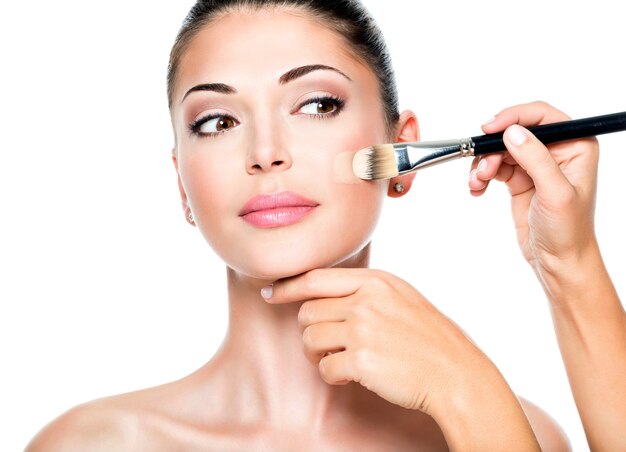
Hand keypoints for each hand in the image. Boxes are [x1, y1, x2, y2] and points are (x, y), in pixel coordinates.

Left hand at [263, 268, 496, 414]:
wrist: (455, 373)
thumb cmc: (429, 338)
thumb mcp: (401, 297)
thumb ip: (365, 291)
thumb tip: (322, 295)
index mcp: (376, 282)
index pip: (317, 277)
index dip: (288, 286)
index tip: (271, 292)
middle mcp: (366, 301)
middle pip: (308, 311)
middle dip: (310, 330)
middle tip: (325, 345)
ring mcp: (363, 329)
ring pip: (310, 339)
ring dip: (317, 354)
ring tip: (339, 361)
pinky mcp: (361, 360)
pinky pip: (324, 368)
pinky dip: (332, 376)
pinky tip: (349, 377)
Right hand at [468, 101, 599, 284]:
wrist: (558, 261)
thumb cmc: (568, 231)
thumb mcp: (555, 193)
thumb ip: (536, 159)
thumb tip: (513, 132)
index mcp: (576, 146)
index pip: (542, 116)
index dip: (513, 117)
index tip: (490, 129)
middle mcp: (556, 151)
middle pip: (514, 132)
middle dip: (493, 148)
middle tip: (482, 168)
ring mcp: (535, 165)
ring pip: (500, 149)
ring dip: (483, 164)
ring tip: (477, 183)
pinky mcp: (519, 179)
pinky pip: (494, 166)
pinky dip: (481, 175)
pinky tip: (477, 189)